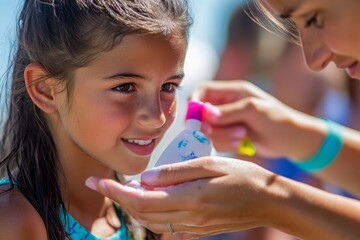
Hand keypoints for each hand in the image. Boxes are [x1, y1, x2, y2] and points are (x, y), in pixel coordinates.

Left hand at [86, 157, 275, 238]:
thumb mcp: (209, 164)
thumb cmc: (242, 176)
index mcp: (190, 199)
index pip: (142, 199)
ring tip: (123, 188)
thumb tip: (144, 177)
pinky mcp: (198, 230)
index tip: (97, 180)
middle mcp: (188, 218)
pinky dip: (151, 214)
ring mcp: (193, 227)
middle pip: (142, 212)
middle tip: (103, 182)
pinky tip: (150, 199)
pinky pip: (166, 226)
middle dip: (118, 198)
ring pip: (151, 221)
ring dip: (133, 206)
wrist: (267, 201)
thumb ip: (175, 172)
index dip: (116, 191)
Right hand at [192, 80, 324, 159]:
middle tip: (219, 133)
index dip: (195, 102)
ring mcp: (227, 121)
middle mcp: (226, 105)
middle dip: (210, 126)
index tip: (194, 119)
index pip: (203, 90)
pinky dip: (226, 144)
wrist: (293, 140)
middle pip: (202, 114)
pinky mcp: (229, 136)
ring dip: (222, 137)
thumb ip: (228, 112)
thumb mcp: (254, 110)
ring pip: (209, 130)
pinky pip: (216, 141)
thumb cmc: (277, 119)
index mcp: (232, 91)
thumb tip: (204, 112)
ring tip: (242, 137)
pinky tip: (243, 143)